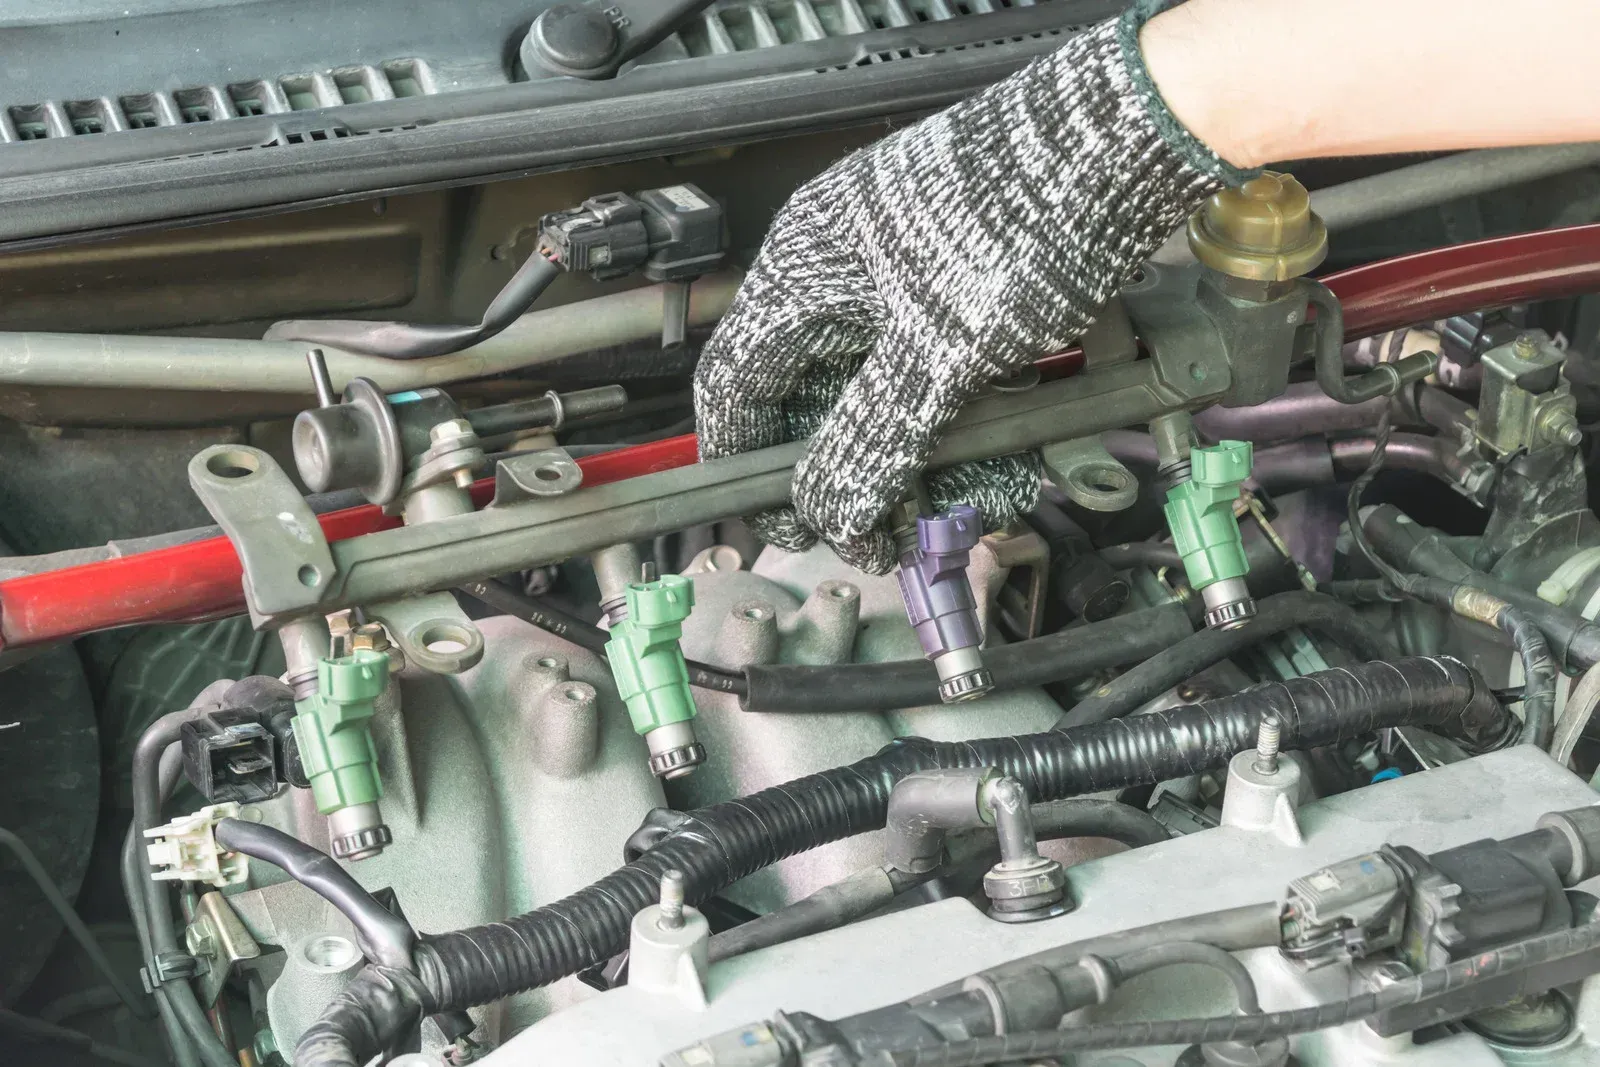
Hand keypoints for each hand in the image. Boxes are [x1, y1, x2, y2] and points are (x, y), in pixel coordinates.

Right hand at [694, 9, 1245, 573]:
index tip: (789, 523)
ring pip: (891, 399)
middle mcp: (840, 274)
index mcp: (801, 274)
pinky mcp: (961, 288)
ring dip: (934, 460)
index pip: (736, 387)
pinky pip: (943, 376)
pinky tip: (1017, 450)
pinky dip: (972, 421)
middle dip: (870, 476)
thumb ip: (874, 441)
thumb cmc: (1022, 218)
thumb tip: (831, 514)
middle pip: (822, 405)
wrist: (1129, 140)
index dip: (749, 466)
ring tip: (993, 487)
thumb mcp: (939, 354)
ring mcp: (904, 280)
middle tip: (905, 529)